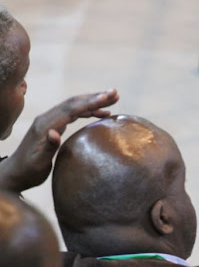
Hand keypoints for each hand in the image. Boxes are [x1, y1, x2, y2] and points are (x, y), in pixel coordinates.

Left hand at [0, 89, 118, 192]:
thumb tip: (55, 132)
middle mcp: (47, 119)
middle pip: (74, 103)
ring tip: (112, 99)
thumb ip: (48, 147)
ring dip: (93, 101)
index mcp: (45, 125)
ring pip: (74, 106)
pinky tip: (99, 113)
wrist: (15, 173)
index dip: (90, 102)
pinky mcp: (52, 125)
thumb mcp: (38, 162)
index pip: (71, 109)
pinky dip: (87, 111)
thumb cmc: (28, 171)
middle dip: (95, 97)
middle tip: (115, 93)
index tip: (107, 97)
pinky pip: (72, 113)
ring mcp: (49, 121)